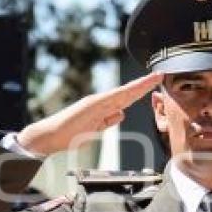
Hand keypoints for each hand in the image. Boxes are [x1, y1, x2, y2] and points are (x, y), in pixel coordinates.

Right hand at [17, 72, 163, 155]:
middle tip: (160, 75)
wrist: (50, 135)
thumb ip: (108, 121)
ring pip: (123, 92)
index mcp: (104, 107)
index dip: (142, 91)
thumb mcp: (96, 129)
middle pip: (129, 92)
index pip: (128, 98)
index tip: (155, 84)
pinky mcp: (91, 105)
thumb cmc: (70, 134)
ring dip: (139, 86)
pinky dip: (125, 93)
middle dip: (145, 84)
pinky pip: (112, 99)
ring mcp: (97, 102)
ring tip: (154, 78)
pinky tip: (136, 89)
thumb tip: (121, 114)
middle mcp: (102, 101)